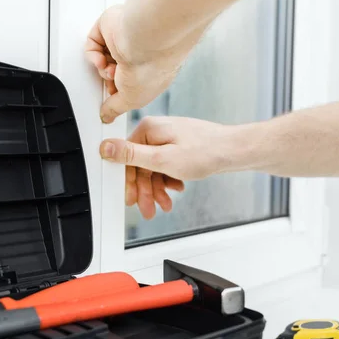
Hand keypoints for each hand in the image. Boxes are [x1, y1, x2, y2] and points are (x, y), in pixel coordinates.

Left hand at [85, 5, 186, 123]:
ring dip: (102, 69)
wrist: (144, 42)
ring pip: (102, 58)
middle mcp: (138, 54)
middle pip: (113, 70)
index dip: (116, 91)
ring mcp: (124, 40)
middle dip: (109, 80)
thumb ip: (116, 109)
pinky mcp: (110, 27)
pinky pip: (93, 43)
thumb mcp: (132, 100)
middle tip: (111, 83)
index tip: (111, 99)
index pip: (127, 82)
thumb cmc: (149, 68)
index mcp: (149, 70)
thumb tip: (107, 116)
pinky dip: (93, 55)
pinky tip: (101, 61)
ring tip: (110, 70)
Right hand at [99, 116, 233, 218]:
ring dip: (157, 188)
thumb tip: (104, 147)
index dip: (129, 183)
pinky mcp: (179, 145)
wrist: (234, 150)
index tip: (130, 200)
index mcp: (148, 130)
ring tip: (165, 204)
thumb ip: (131, 156)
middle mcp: (156, 131)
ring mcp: (169, 137)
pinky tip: (176, 189)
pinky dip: (169, 180)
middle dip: (145, 190)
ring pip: (154, 168)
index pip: (127, 158)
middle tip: (149, 209)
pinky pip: (167, 165)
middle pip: (141, 165)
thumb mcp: (162, 159)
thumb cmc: (204, 151)